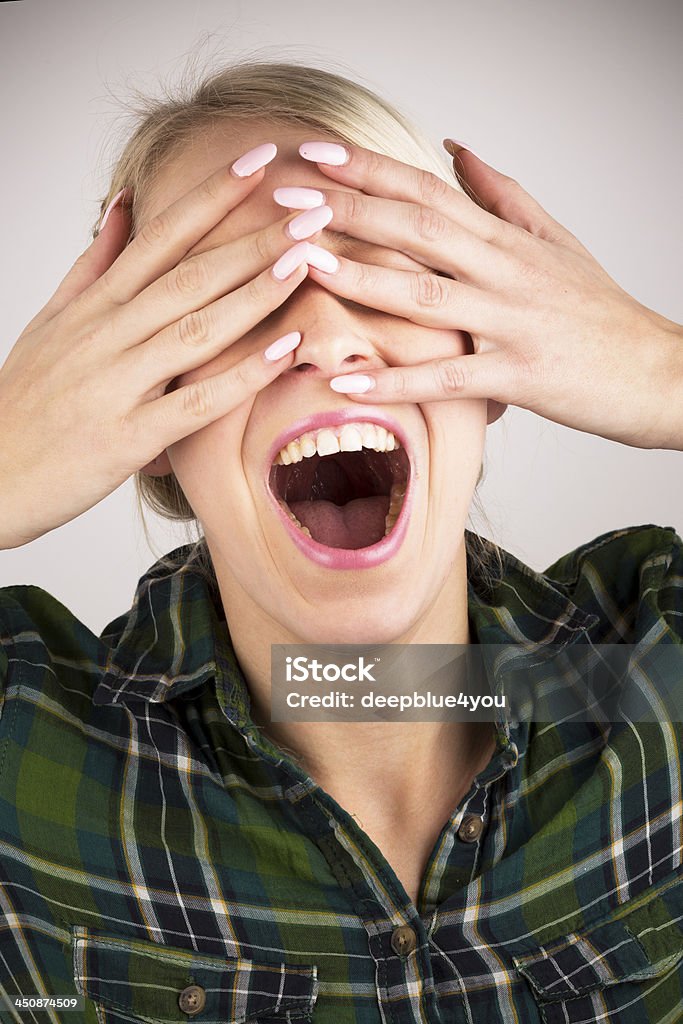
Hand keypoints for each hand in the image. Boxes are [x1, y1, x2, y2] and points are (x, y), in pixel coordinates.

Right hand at [0, 151, 323, 549]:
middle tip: (310, 207)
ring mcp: (116, 385)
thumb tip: (124, 205)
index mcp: (95, 306)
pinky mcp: (127, 438)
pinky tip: (284, 351)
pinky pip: (194, 403)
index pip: (161, 237)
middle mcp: (106, 335)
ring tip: (304, 261)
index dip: (212, 197)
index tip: (260, 160)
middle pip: (189, 275)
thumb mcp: (51, 321)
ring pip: (195, 328)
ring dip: (253, 293)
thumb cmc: (25, 401)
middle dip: (252, 238)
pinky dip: (240, 376)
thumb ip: (94, 264)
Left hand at [292, 140, 682, 449]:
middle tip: (284, 196)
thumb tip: (456, 149)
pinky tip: (349, 380)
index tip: (316, 153)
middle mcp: (504, 271)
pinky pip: (448, 378)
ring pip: (425, 295)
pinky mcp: (518, 376)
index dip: (370, 170)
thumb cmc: (599, 312)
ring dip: (360, 278)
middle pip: (417, 228)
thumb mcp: (555, 240)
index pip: (427, 190)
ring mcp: (510, 322)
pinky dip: (398, 379)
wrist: (655, 371)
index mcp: (505, 239)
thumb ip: (502, 195)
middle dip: (347, 208)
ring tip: (301, 264)